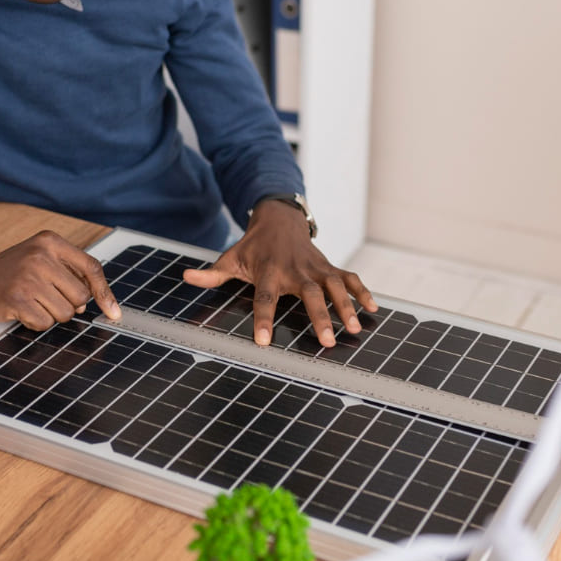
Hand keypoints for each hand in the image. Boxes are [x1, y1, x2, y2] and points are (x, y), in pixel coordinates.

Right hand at [0, 230, 120, 328]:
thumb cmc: (9, 272)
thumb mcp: (40, 259)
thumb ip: (68, 274)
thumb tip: (96, 303)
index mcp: (50, 242)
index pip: (91, 268)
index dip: (105, 293)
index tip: (114, 313)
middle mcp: (40, 256)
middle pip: (80, 297)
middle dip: (68, 306)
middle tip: (46, 299)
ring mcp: (28, 277)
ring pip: (64, 313)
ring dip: (50, 315)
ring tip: (31, 302)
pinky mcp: (16, 298)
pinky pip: (44, 323)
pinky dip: (35, 323)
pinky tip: (21, 311)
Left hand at [183, 200, 377, 346]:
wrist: (279, 218)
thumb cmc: (253, 246)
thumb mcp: (231, 257)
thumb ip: (211, 273)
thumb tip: (185, 277)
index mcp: (268, 271)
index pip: (264, 298)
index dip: (263, 319)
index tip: (263, 341)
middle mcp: (294, 270)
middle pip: (308, 295)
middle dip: (319, 317)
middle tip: (327, 341)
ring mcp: (315, 267)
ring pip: (334, 286)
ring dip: (346, 306)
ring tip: (355, 328)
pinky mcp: (329, 266)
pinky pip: (349, 278)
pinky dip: (362, 291)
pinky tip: (374, 309)